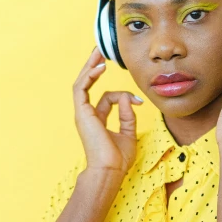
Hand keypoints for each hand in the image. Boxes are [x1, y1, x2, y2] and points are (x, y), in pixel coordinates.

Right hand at [73, 47, 143, 173]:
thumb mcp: (128, 133)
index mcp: (96, 121)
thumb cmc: (118, 159)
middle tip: (100, 51)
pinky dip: (89, 76)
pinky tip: (99, 67)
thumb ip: (128, 115)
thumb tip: (130, 98)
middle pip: (87, 85)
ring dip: (89, 67)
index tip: (140, 101)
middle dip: (93, 67)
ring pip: (82, 83)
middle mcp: (87, 115)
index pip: (107, 99)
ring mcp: (82, 114)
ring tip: (98, 52)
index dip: (124, 96)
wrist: (110, 170)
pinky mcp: (81, 113)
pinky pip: (81, 89)